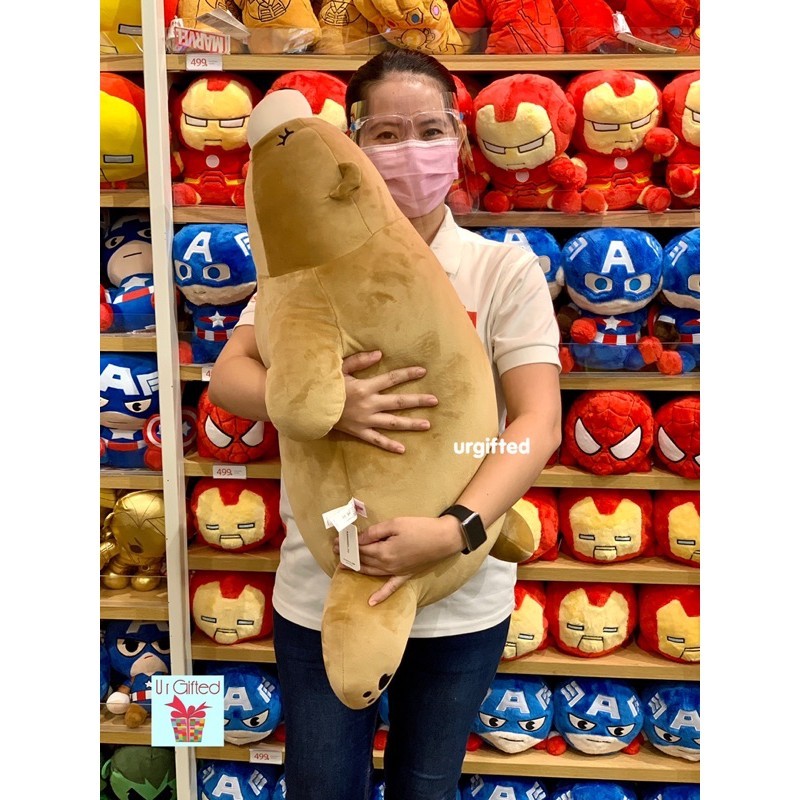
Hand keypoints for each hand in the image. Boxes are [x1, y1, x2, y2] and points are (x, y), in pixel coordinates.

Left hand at [332, 515, 464, 604]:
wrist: (444, 538)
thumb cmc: (420, 528)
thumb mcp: (395, 524)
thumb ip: (375, 532)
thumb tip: (360, 539)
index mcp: (383, 551)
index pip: (360, 548)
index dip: (347, 544)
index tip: (336, 541)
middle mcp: (387, 565)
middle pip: (363, 560)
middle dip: (349, 555)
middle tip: (336, 551)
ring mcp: (396, 572)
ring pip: (371, 572)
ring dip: (357, 569)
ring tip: (344, 567)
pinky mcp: (405, 575)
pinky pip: (391, 588)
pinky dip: (381, 595)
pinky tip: (371, 602)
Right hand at [333, 351, 437, 452]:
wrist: (310, 409)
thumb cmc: (325, 386)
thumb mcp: (339, 369)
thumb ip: (359, 360)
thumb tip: (379, 354)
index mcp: (366, 387)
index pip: (391, 379)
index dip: (408, 374)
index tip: (423, 372)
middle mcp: (370, 404)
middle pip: (399, 402)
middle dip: (418, 400)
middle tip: (435, 400)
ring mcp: (366, 420)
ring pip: (393, 423)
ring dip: (411, 423)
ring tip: (428, 425)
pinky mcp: (359, 432)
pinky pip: (377, 440)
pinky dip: (389, 445)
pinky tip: (403, 449)